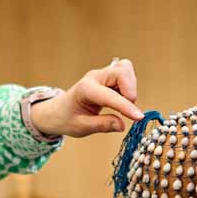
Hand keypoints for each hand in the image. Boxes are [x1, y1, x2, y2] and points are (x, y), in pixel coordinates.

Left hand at [29, 58, 143, 138]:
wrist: (57, 111)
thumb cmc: (67, 119)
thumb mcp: (81, 127)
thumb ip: (102, 125)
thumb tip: (123, 125)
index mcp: (85, 90)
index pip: (110, 96)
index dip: (126, 107)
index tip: (139, 117)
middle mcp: (94, 78)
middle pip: (122, 71)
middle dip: (131, 90)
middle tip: (128, 110)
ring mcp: (102, 75)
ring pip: (125, 70)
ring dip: (131, 87)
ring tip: (123, 105)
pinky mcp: (108, 77)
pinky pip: (125, 75)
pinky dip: (129, 88)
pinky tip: (121, 101)